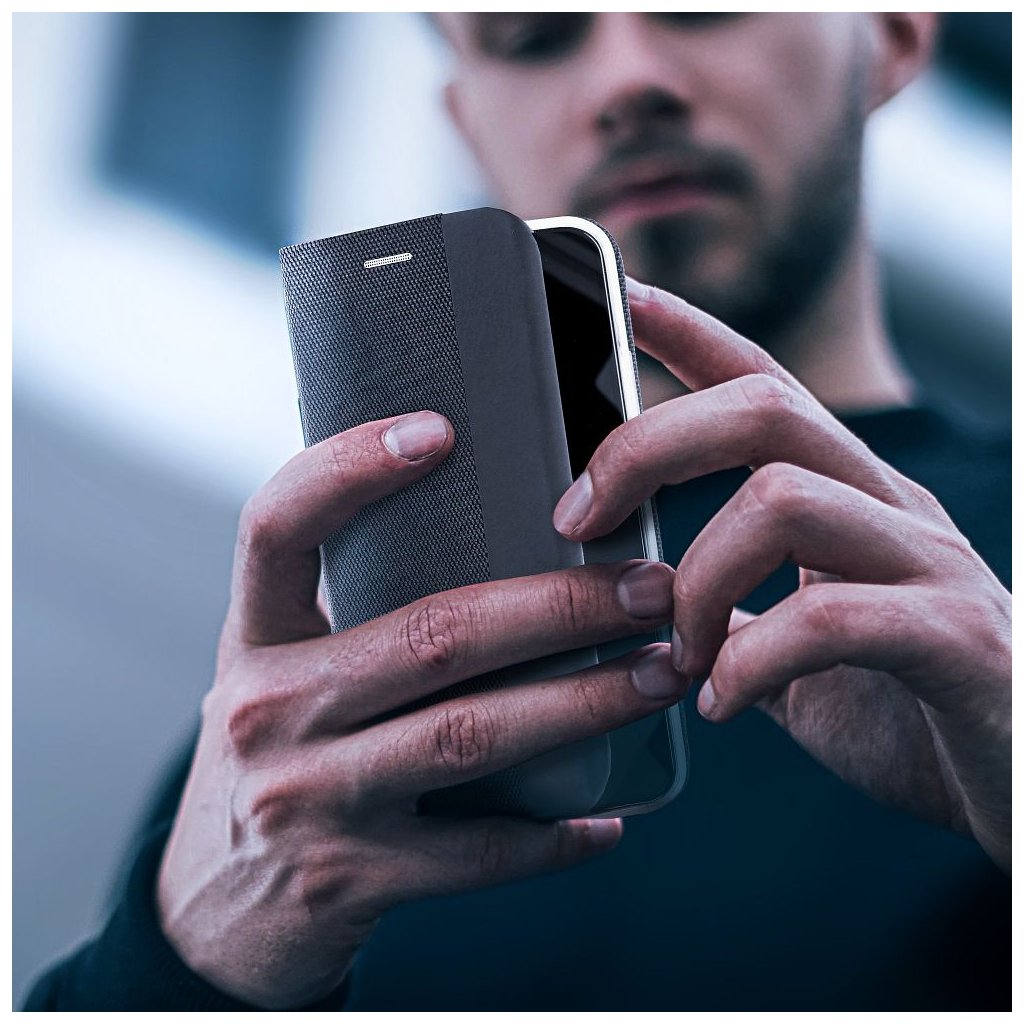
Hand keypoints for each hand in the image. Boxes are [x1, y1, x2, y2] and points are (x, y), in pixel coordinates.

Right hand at [156, 411, 685, 1008]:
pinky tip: (608, 821)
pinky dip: (551, 839)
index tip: (441, 429)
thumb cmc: (279, 753)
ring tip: (662, 672)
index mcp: (254, 637)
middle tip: (651, 587)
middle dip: (559, 605)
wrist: (218, 906)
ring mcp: (307, 799)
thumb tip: (489, 523)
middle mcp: (268, 709)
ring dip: (584, 703)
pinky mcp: (349, 879)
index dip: (349, 469)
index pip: (278, 527)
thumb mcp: (287, 669)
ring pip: (470, 735)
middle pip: (433, 634)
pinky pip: (475, 853)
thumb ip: (355, 609)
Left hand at [553, 279, 1010, 871]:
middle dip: (647, 447)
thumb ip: (738, 612)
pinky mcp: (956, 638)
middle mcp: (890, 506)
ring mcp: (930, 564)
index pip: (762, 382)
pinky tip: (721, 703)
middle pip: (762, 408)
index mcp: (848, 496)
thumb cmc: (909, 711)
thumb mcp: (801, 651)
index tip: (617, 296)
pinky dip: (750, 661)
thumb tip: (650, 600)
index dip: (689, 332)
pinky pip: (830, 619)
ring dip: (694, 579)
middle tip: (576, 518)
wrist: (1021, 791)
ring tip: (674, 652)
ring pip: (783, 498)